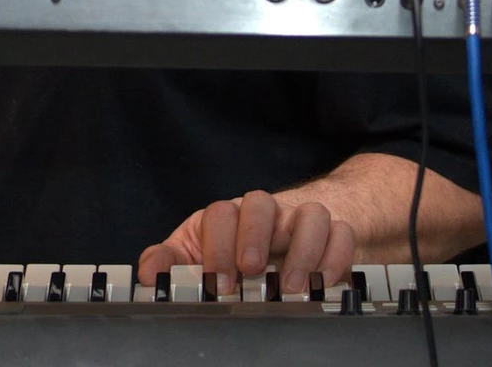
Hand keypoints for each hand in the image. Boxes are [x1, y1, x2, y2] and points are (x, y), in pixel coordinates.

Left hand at [138, 190, 355, 295]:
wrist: (290, 241)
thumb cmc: (236, 250)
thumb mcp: (198, 256)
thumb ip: (173, 262)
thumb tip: (150, 273)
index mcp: (228, 217)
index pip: (220, 214)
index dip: (217, 245)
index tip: (217, 281)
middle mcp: (264, 214)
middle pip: (259, 203)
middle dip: (253, 237)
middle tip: (249, 272)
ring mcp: (300, 221)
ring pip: (308, 213)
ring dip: (301, 250)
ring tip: (291, 288)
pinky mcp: (333, 234)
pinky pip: (340, 233)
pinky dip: (335, 256)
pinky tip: (324, 283)